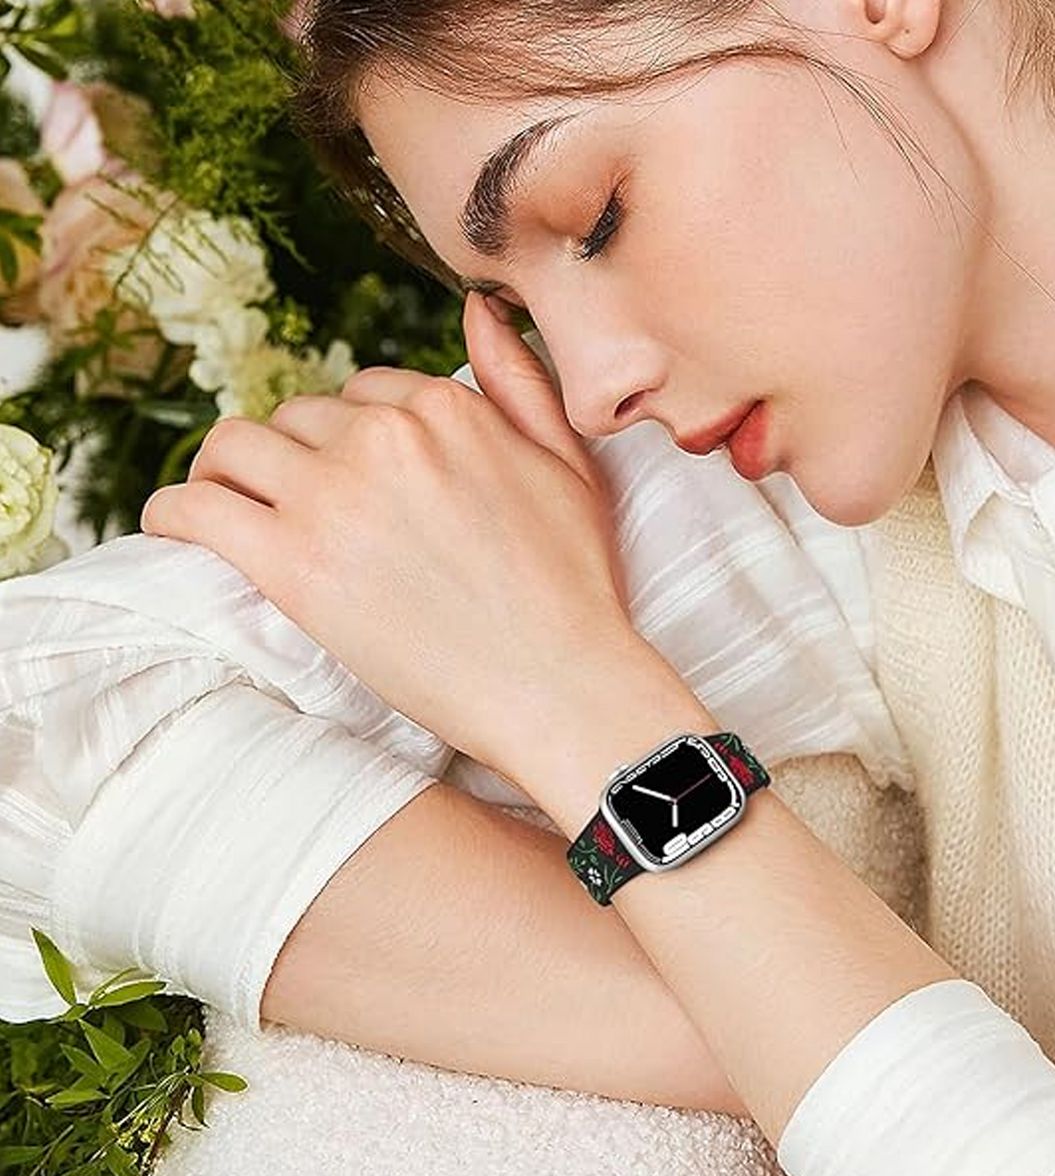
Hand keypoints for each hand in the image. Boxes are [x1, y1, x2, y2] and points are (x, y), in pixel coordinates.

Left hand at [139, 291, 645, 781]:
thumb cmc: (575, 585)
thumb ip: (519, 384)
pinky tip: (176, 530)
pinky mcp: (294, 562)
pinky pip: (197, 508)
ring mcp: (334, 495)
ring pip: (236, 447)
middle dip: (293, 455)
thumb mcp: (570, 467)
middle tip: (292, 504)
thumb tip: (478, 308)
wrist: (558, 682)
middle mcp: (384, 436)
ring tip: (229, 507)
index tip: (347, 478)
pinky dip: (173, 513)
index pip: (363, 393)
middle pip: (297, 417)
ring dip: (226, 473)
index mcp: (446, 408)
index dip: (351, 435)